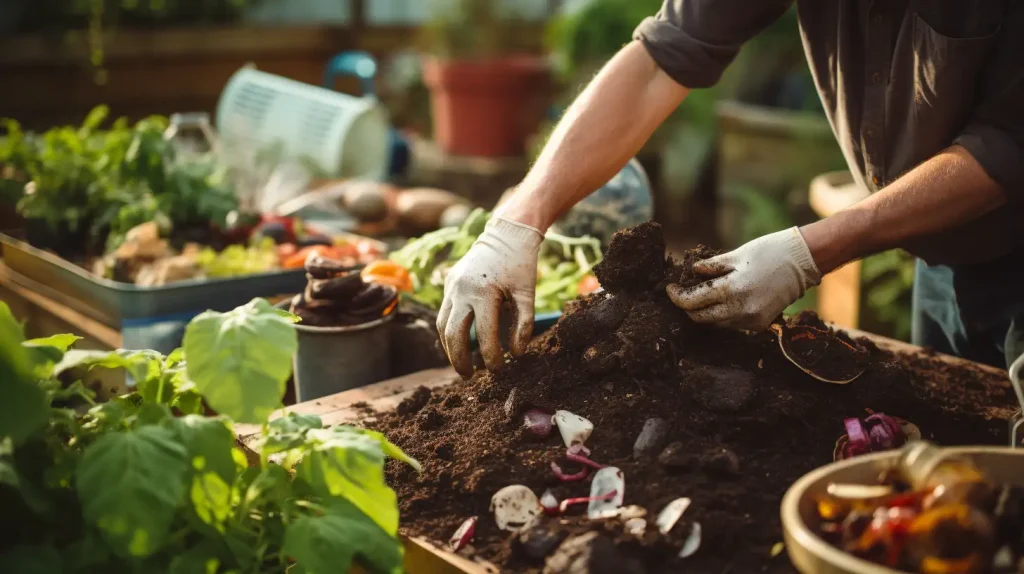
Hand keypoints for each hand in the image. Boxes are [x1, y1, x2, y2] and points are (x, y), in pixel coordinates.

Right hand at [437, 216, 543, 376]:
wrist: (506, 234)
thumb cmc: (521, 265)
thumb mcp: (527, 295)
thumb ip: (524, 325)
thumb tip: (517, 354)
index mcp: (484, 292)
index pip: (484, 333)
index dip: (491, 355)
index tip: (498, 369)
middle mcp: (462, 289)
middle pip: (453, 333)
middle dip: (459, 359)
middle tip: (469, 377)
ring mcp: (452, 286)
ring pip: (442, 325)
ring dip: (449, 348)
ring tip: (461, 365)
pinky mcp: (449, 284)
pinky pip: (443, 313)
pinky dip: (449, 332)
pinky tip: (458, 344)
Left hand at [666, 227, 820, 330]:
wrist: (803, 262)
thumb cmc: (769, 252)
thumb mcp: (735, 255)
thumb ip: (710, 267)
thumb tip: (691, 272)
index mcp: (731, 290)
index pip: (692, 302)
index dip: (677, 297)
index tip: (670, 289)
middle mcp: (740, 311)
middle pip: (700, 319)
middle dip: (688, 308)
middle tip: (683, 293)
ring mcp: (750, 321)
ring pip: (715, 324)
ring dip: (706, 312)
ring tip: (703, 295)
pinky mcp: (758, 326)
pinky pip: (731, 325)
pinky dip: (723, 315)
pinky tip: (724, 301)